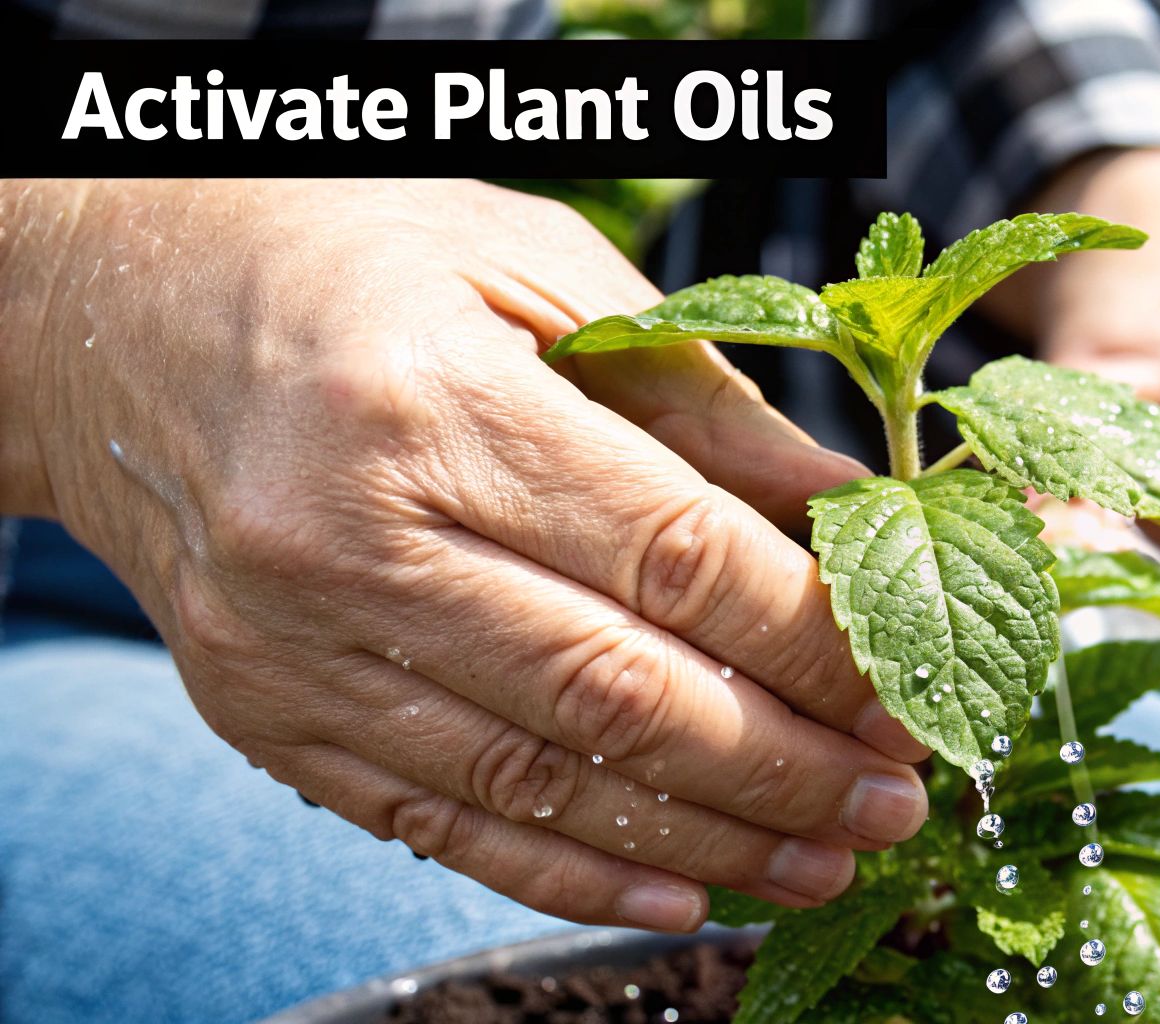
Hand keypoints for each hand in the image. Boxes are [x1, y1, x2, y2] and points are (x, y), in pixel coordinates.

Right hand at [0, 179, 927, 927]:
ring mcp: (293, 644)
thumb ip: (699, 396)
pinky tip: (681, 895)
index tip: (908, 685)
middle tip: (897, 803)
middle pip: (615, 691)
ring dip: (703, 842)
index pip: (671, 553)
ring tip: (825, 863)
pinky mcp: (265, 714)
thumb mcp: (534, 265)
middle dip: (783, 765)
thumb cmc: (353, 260)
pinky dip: (570, 875)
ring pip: (536, 781)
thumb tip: (848, 510)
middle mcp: (350, 537)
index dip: (812, 638)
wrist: (120, 313)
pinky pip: (437, 824)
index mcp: (432, 399)